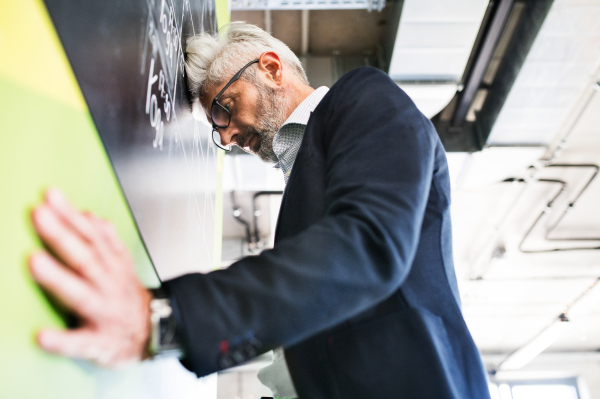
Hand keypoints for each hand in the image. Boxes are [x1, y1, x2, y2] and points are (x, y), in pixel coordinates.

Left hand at [29, 189, 151, 366]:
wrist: (153, 331)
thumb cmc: (126, 297)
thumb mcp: (122, 264)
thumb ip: (105, 239)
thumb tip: (87, 214)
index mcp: (113, 265)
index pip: (92, 235)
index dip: (72, 215)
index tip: (51, 196)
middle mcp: (108, 285)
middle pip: (85, 257)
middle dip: (62, 235)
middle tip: (39, 214)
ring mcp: (104, 313)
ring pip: (81, 294)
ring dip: (58, 278)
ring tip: (34, 261)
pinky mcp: (98, 342)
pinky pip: (80, 342)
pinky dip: (62, 339)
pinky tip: (42, 336)